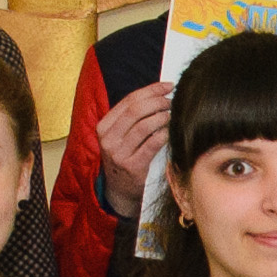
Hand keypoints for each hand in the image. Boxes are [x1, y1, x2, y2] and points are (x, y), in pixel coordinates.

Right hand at [94, 82, 175, 217]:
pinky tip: (171, 130)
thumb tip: (159, 92)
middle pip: (136, 110)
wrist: (120, 191)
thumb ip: (133, 117)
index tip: (168, 86)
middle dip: (158, 101)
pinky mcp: (133, 166)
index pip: (128, 101)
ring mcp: (119, 154)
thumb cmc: (125, 157)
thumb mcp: (120, 136)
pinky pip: (153, 143)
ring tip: (172, 114)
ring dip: (163, 116)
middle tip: (172, 101)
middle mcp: (108, 139)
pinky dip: (165, 133)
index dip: (151, 90)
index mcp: (104, 127)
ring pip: (145, 125)